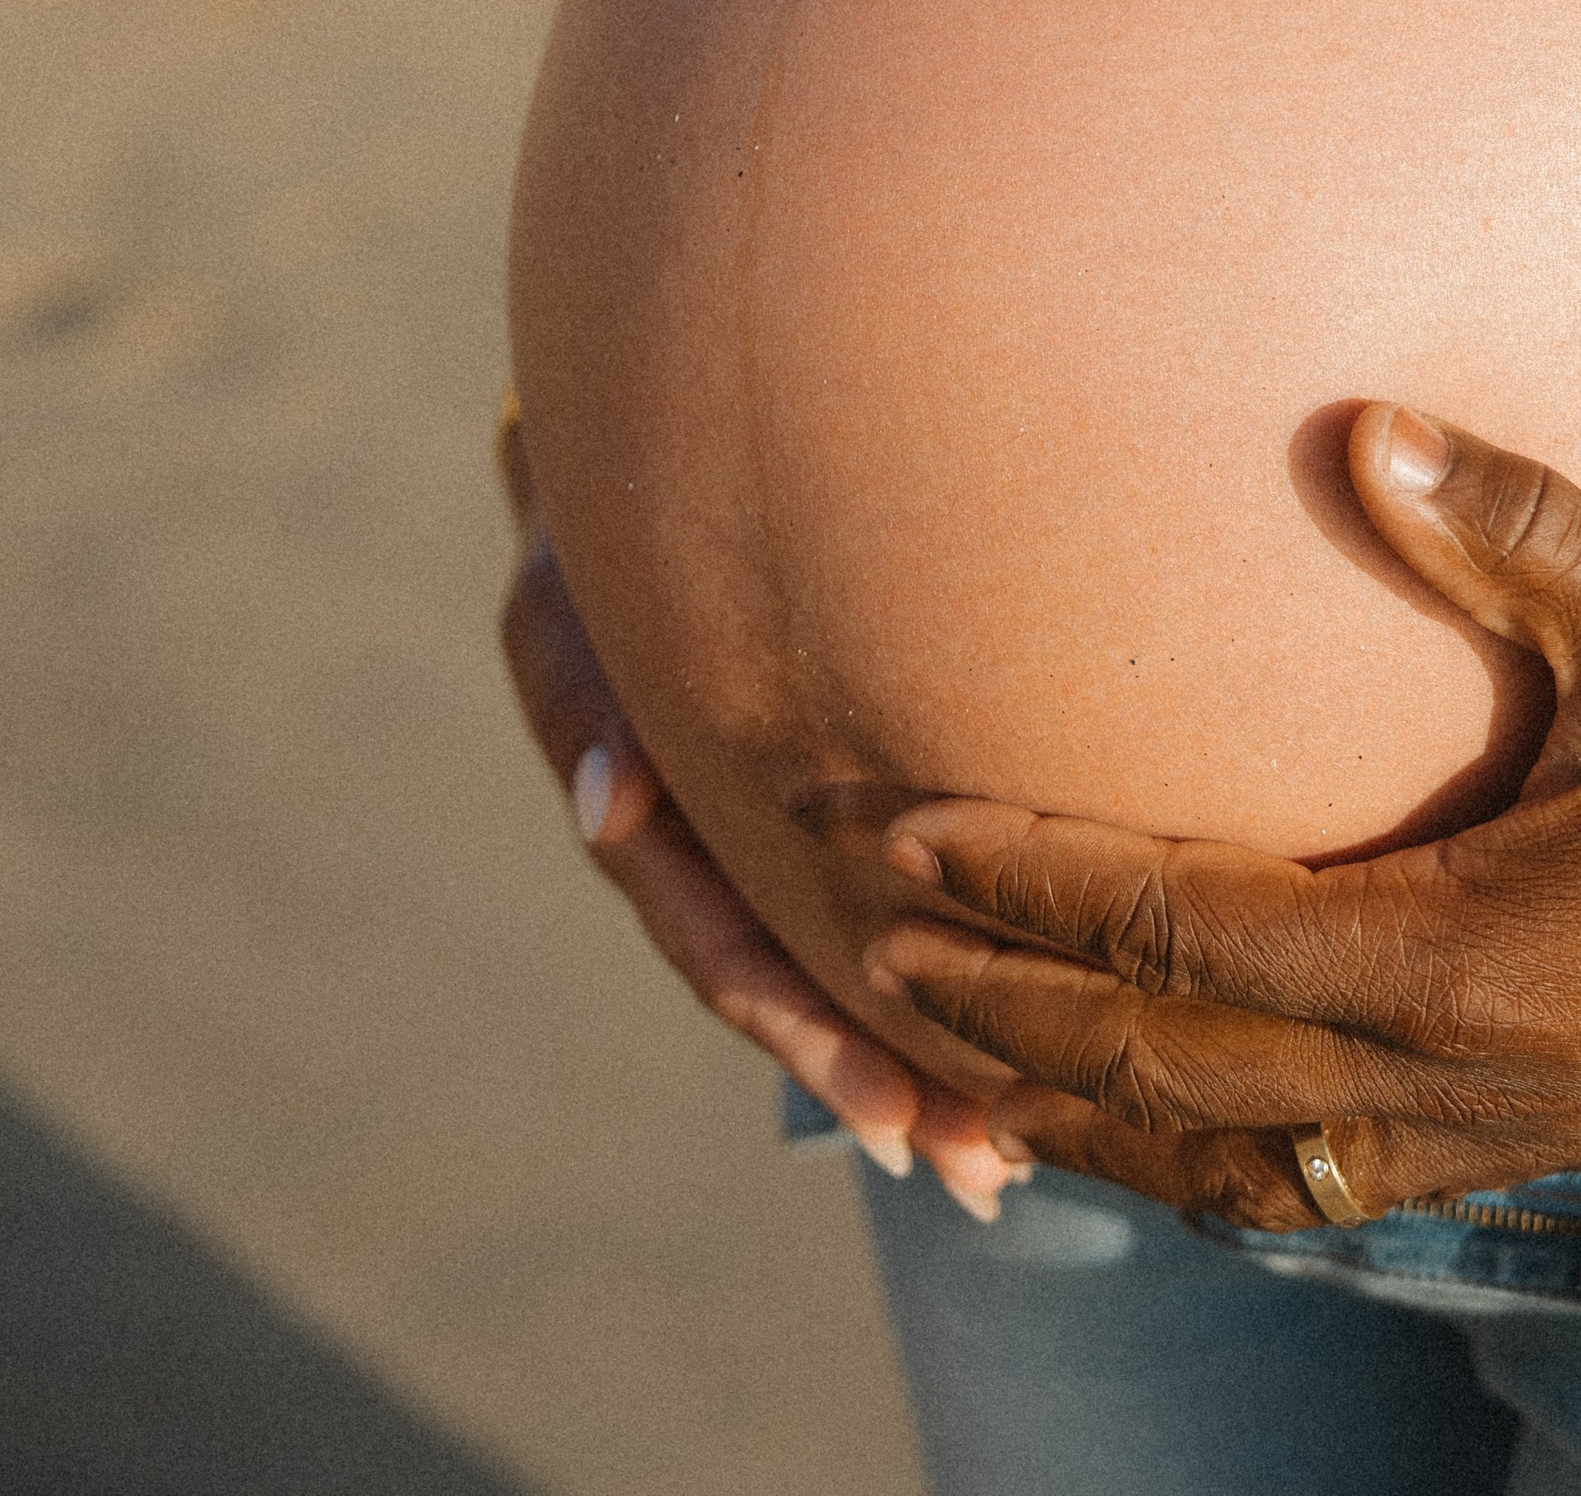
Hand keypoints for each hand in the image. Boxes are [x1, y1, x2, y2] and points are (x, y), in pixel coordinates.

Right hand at [497, 430, 1022, 1219]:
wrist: (660, 410)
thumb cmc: (622, 492)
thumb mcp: (577, 576)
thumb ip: (585, 682)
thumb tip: (608, 803)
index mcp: (634, 783)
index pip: (719, 939)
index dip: (803, 1030)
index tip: (896, 1120)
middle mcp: (688, 806)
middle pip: (783, 974)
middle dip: (879, 1074)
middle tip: (979, 1171)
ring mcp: (739, 788)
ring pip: (826, 938)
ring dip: (910, 1046)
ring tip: (1003, 1154)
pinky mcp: (802, 762)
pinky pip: (858, 871)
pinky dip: (918, 950)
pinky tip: (995, 1030)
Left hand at [856, 405, 1580, 1227]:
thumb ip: (1518, 523)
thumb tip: (1367, 425)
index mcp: (1460, 954)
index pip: (1183, 935)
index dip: (1033, 889)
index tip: (906, 836)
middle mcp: (1449, 1075)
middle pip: (1167, 1071)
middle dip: (1003, 1006)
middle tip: (859, 938)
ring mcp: (1488, 1131)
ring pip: (1230, 1163)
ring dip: (1082, 1114)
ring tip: (950, 1061)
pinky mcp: (1526, 1144)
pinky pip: (1315, 1187)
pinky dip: (1201, 1162)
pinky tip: (1152, 1130)